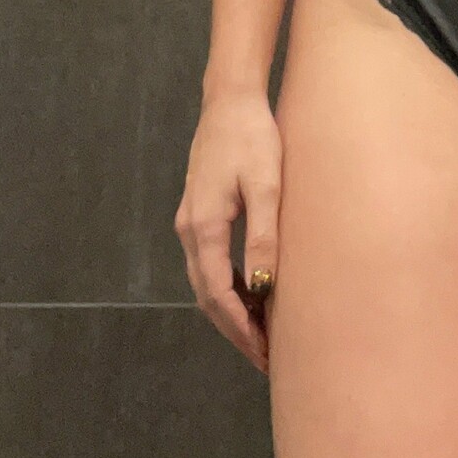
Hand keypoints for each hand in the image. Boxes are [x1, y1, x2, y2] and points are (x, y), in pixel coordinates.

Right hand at [174, 90, 281, 374]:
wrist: (230, 100)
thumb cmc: (253, 137)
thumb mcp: (267, 185)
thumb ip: (264, 235)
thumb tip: (265, 285)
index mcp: (204, 226)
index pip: (218, 294)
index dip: (240, 329)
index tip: (264, 354)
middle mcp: (190, 229)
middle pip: (207, 296)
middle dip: (234, 329)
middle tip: (265, 358)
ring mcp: (191, 220)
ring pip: (206, 281)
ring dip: (230, 310)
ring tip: (262, 334)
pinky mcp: (200, 212)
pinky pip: (210, 262)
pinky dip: (227, 286)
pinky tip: (252, 293)